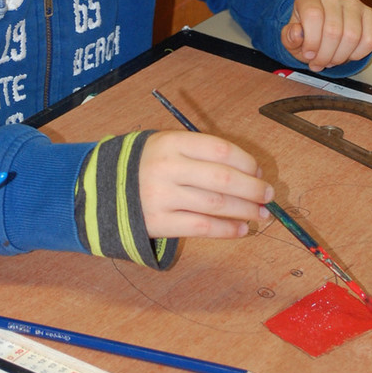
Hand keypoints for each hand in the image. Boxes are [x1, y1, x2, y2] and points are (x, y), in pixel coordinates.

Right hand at [139, 130, 273, 240]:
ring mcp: (162, 196)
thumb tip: (250, 173)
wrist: (102, 189)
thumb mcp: (167, 146)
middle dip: (253, 189)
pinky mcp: (159, 222)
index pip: (220, 150)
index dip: (247, 162)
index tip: (259, 172)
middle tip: (269, 195)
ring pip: (216, 204)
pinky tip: (241, 229)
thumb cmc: (146, 166)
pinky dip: (227, 230)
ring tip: (261, 214)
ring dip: (245, 210)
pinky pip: (202, 227)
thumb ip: (202, 154)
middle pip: (223, 178)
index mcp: (171, 142)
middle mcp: (167, 168)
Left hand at [281, 0, 371, 72]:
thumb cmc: (306, 32)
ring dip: (341, 57)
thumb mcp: (290, 37)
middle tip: (319, 63)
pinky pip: (370, 39)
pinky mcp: (369, 14)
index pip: (313, 15)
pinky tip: (347, 55)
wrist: (322, 26)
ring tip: (331, 60)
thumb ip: (289, 37)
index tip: (308, 55)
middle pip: (333, 30)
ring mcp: (353, 3)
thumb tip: (297, 33)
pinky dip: (358, 54)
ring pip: (352, 36)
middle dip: (325, 55)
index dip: (311, 41)